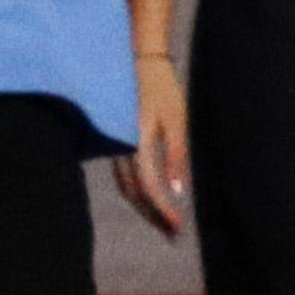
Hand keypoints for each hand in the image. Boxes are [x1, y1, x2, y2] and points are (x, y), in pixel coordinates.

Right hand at [120, 55, 192, 238]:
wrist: (137, 59)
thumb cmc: (161, 87)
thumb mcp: (176, 119)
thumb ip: (176, 155)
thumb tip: (179, 192)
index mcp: (136, 143)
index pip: (148, 188)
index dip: (162, 211)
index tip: (178, 229)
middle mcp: (121, 147)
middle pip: (133, 193)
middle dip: (153, 215)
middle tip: (173, 235)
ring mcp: (116, 143)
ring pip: (126, 185)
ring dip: (145, 206)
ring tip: (164, 222)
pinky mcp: (117, 139)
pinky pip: (124, 173)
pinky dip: (138, 190)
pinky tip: (150, 196)